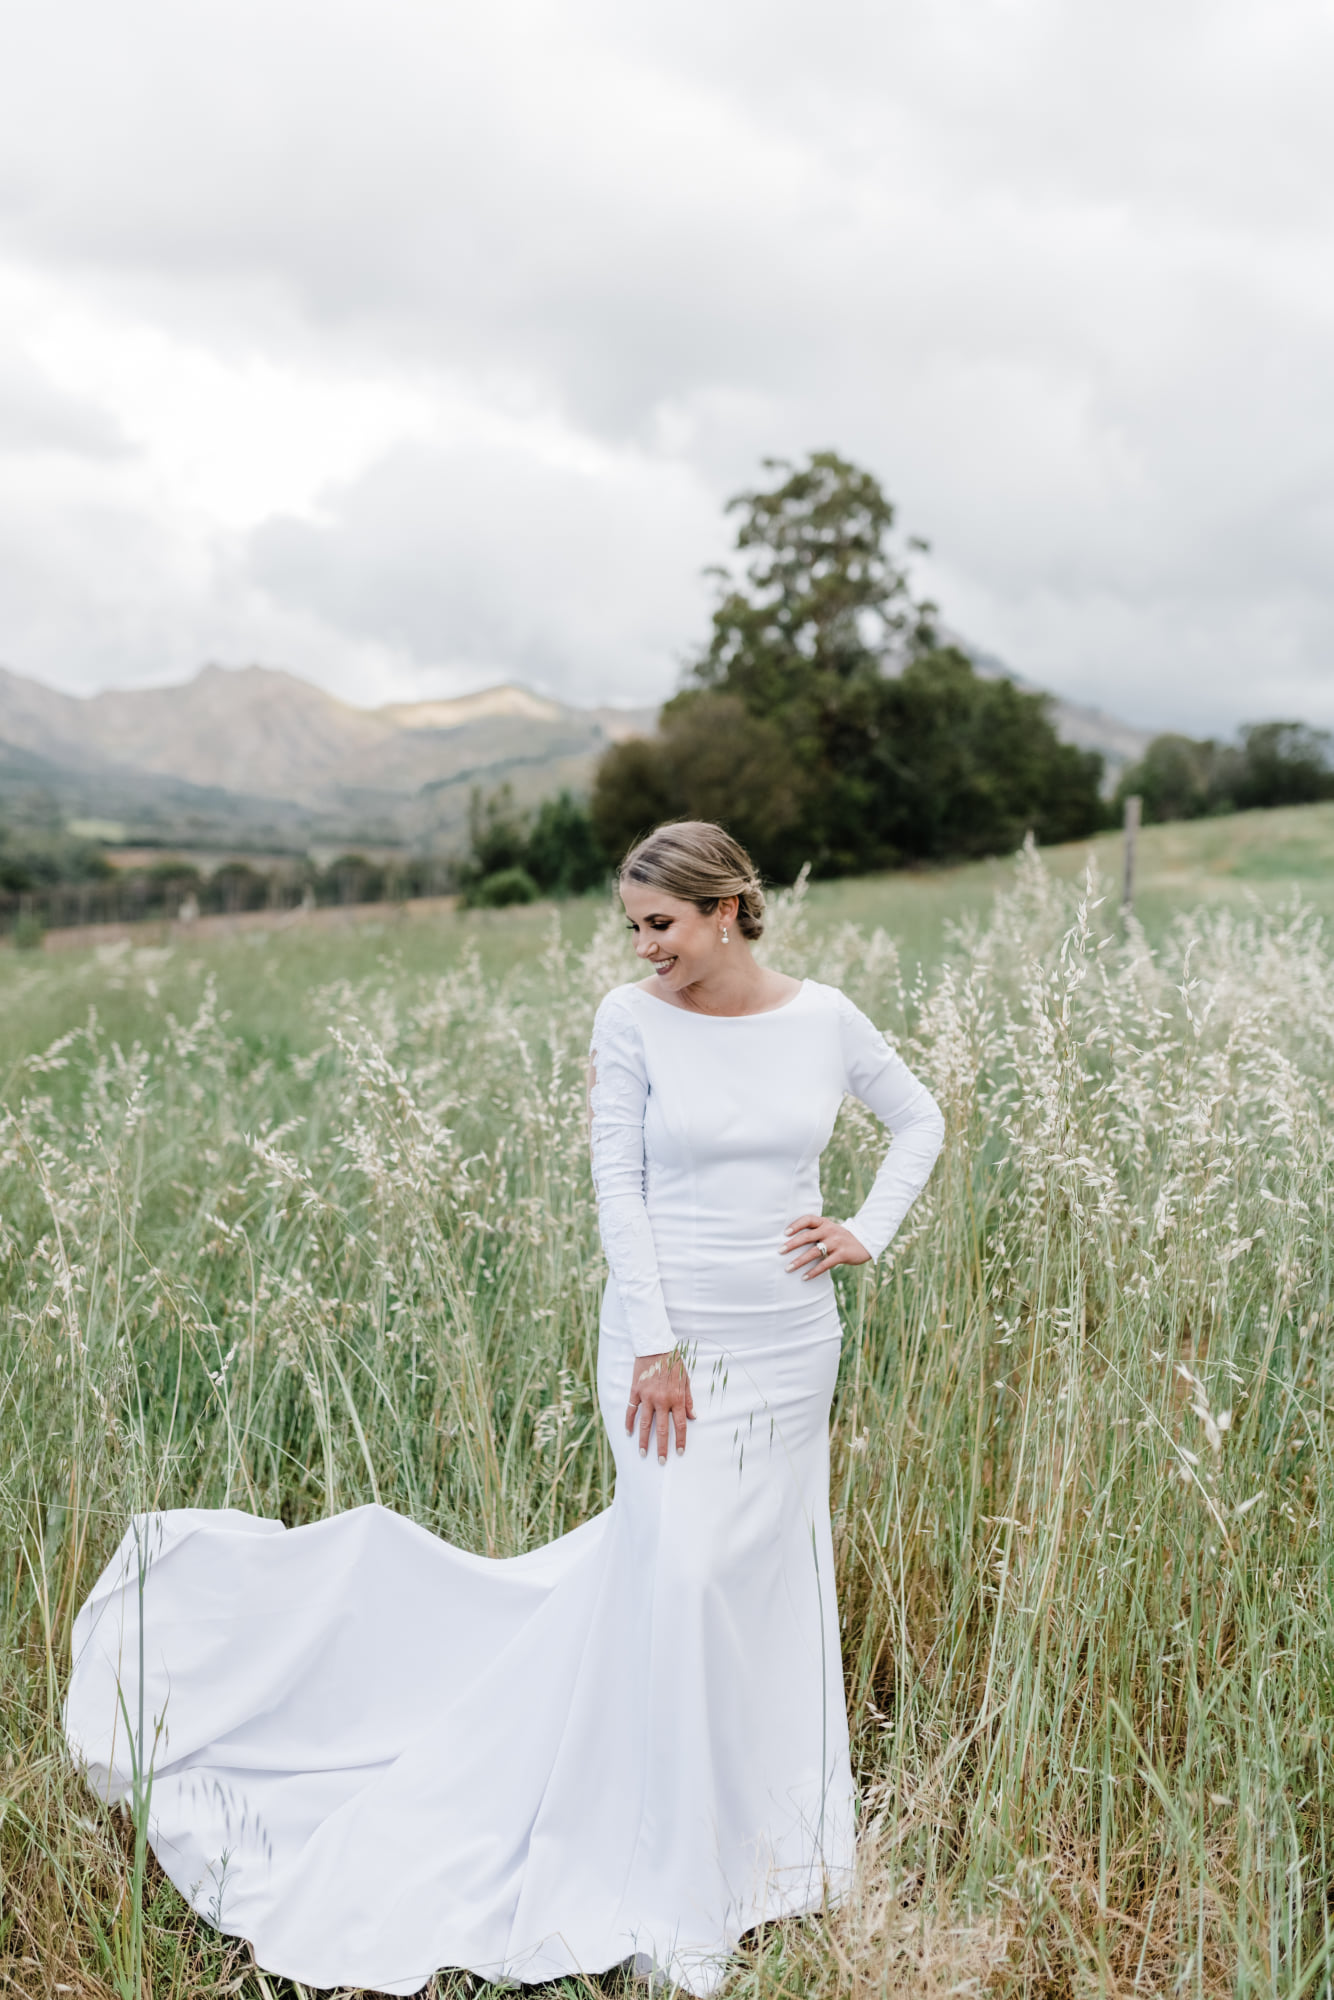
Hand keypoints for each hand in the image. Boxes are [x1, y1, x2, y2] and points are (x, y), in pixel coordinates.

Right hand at [626, 1350, 694, 1464]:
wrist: (656, 1347)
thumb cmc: (673, 1363)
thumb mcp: (686, 1380)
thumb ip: (688, 1400)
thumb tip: (693, 1416)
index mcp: (676, 1398)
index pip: (680, 1425)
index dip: (680, 1440)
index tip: (679, 1452)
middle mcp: (662, 1400)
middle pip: (662, 1429)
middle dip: (662, 1447)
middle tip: (662, 1462)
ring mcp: (647, 1397)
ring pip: (645, 1423)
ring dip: (644, 1440)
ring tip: (643, 1453)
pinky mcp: (636, 1391)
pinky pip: (631, 1410)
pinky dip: (629, 1422)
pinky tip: (629, 1433)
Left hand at [783, 1215, 870, 1279]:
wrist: (865, 1241)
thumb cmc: (840, 1237)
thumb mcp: (829, 1230)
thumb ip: (815, 1232)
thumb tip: (791, 1241)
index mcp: (825, 1223)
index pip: (808, 1219)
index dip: (796, 1225)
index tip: (785, 1233)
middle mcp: (830, 1230)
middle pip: (807, 1236)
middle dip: (792, 1244)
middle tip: (779, 1251)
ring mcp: (836, 1242)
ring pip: (814, 1251)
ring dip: (799, 1261)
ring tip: (788, 1268)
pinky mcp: (842, 1254)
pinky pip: (825, 1264)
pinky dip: (814, 1271)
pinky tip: (805, 1277)